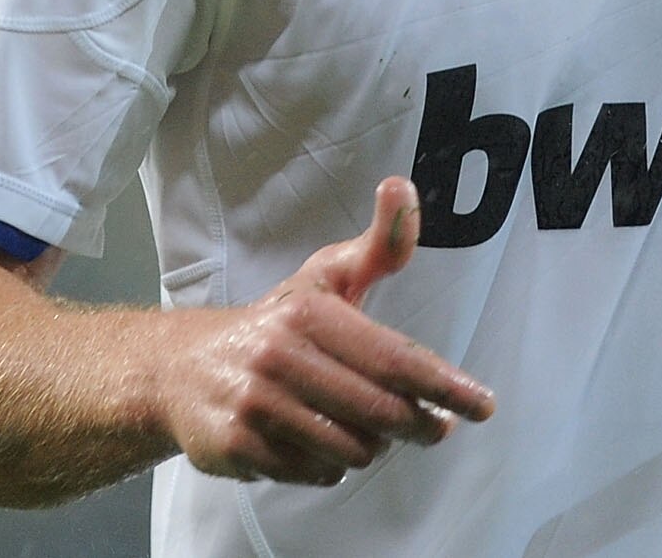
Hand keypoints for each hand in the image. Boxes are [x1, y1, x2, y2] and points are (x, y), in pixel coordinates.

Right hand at [161, 176, 496, 484]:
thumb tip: (401, 186)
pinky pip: (315, 475)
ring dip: (369, 447)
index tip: (483, 406)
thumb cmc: (275, 324)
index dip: (445, 386)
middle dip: (419, 425)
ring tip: (361, 428)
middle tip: (436, 427)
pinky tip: (316, 443)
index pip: (394, 359)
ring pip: (352, 451)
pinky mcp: (235, 448)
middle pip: (380, 413)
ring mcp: (255, 406)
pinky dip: (328, 467)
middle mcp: (280, 357)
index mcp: (309, 314)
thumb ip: (377, 245)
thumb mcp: (325, 279)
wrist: (179, 368)